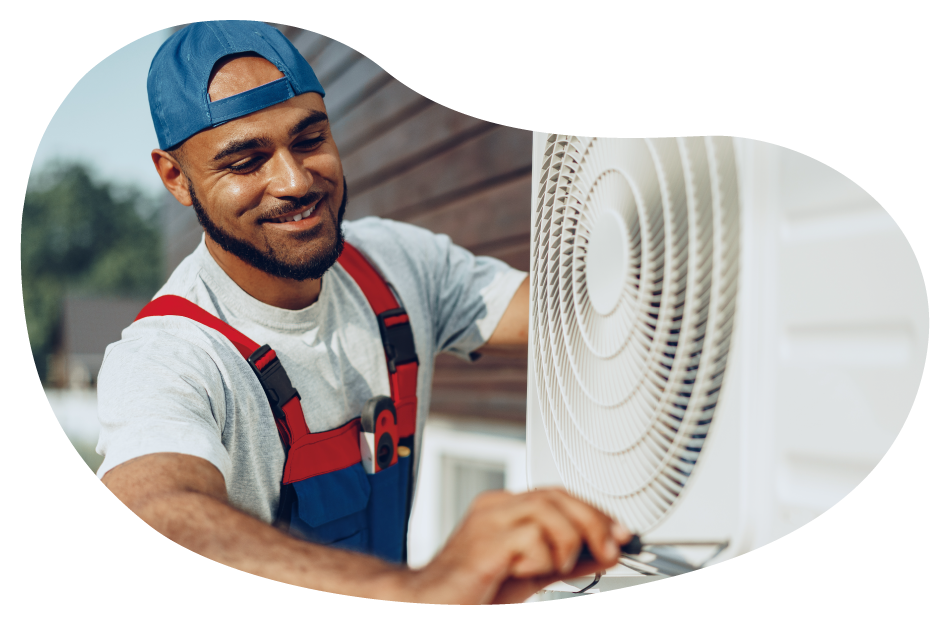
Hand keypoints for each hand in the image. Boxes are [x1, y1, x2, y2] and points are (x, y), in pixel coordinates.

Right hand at [403, 487, 631, 603]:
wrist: (430, 606)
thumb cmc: (473, 592)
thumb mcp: (532, 574)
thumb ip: (566, 561)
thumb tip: (605, 553)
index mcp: (504, 508)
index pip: (558, 494)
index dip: (594, 511)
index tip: (622, 534)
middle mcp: (495, 507)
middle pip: (557, 495)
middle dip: (593, 523)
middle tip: (610, 551)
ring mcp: (487, 521)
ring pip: (548, 511)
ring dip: (566, 544)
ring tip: (552, 568)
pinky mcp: (485, 543)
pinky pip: (532, 538)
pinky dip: (541, 560)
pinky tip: (521, 573)